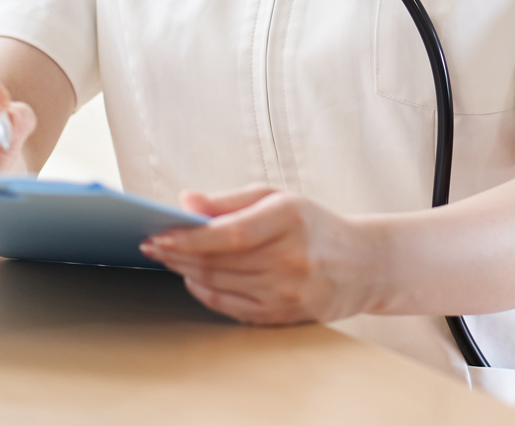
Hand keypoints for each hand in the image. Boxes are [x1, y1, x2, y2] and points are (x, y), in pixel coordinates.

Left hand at [140, 186, 378, 324]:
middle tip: (150, 245)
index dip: (188, 238)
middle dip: (177, 254)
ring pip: (219, 284)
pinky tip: (192, 279)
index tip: (158, 234)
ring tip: (167, 258)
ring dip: (186, 271)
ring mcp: (287, 291)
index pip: (228, 234)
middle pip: (218, 262)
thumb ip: (230, 201)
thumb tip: (186, 202)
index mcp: (290, 219)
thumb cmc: (316, 226)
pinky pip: (230, 306)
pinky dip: (205, 292)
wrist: (364, 265)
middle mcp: (290, 258)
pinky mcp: (283, 315)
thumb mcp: (280, 200)